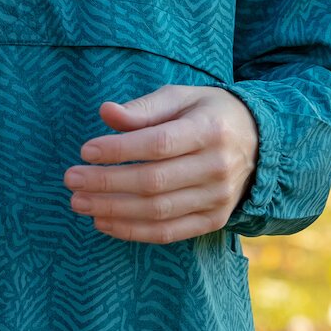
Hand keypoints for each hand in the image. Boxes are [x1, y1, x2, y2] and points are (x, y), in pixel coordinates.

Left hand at [62, 86, 258, 244]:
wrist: (259, 143)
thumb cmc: (208, 114)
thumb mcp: (181, 97)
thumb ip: (144, 109)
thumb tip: (106, 113)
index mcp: (210, 130)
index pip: (158, 144)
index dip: (119, 150)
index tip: (85, 151)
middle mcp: (218, 167)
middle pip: (154, 182)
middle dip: (107, 183)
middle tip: (71, 179)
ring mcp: (218, 198)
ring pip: (158, 211)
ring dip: (113, 210)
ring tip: (79, 202)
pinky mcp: (213, 220)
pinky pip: (169, 232)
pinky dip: (133, 231)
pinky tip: (104, 222)